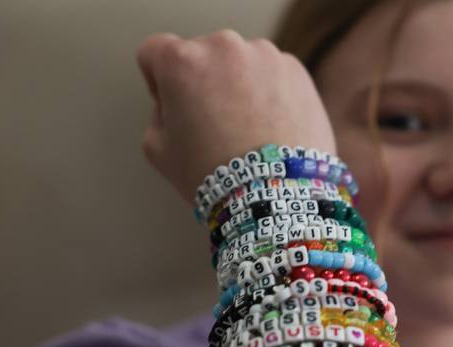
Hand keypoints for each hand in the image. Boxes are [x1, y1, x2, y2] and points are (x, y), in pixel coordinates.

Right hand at [136, 30, 336, 202]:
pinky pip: (273, 75)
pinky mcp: (296, 70)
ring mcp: (265, 55)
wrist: (276, 194)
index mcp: (182, 60)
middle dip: (204, 82)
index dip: (159, 81)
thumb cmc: (212, 175)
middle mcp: (224, 46)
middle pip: (202, 55)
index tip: (176, 108)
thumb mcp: (158, 148)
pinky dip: (270, 94)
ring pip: (241, 63)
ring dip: (239, 85)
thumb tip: (177, 99)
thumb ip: (159, 111)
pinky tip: (271, 128)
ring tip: (247, 130)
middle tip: (215, 125)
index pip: (156, 51)